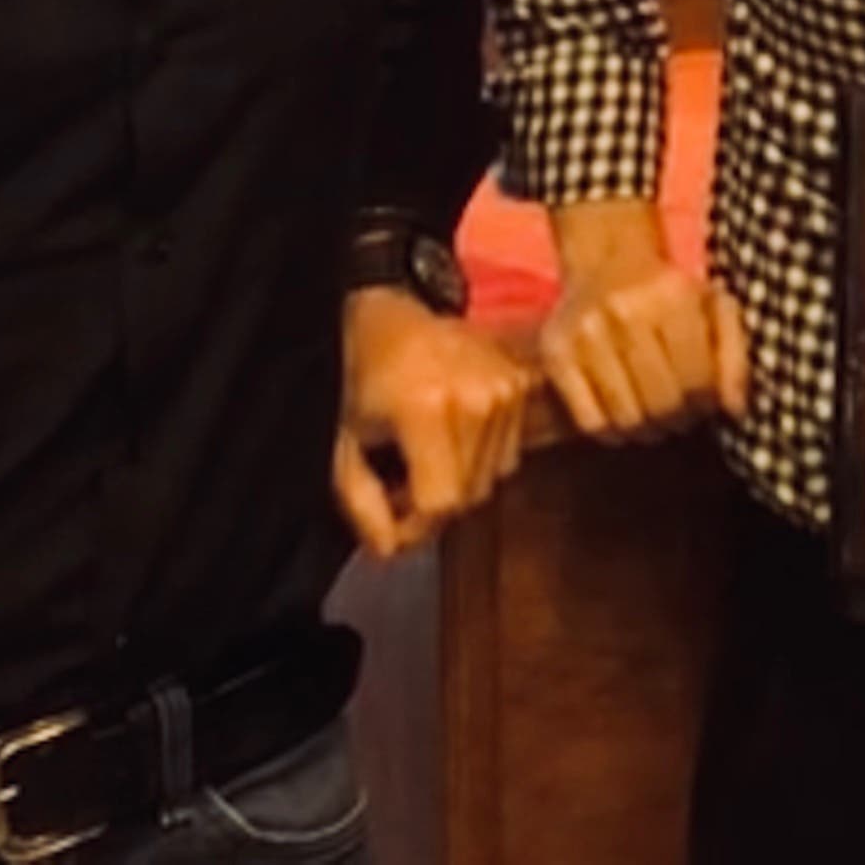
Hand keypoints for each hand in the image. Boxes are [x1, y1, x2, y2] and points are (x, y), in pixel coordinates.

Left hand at [331, 289, 533, 556]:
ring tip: (423, 456)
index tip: (388, 517)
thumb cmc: (359, 372)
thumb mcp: (343, 443)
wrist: (391, 310)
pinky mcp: (521, 381)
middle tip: (398, 484)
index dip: (410, 526)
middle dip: (432, 506)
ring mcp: (506, 387)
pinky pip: (509, 452)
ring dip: (459, 482)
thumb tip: (388, 554)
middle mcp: (477, 398)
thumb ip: (361, 505)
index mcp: (428, 409)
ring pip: (492, 478)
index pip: (440, 504)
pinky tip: (450, 435)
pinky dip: (481, 457)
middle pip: (469, 495)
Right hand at [543, 198, 748, 440]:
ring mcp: (584, 333)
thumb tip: (735, 410)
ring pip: (627, 418)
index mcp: (672, 296)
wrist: (609, 262)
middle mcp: (624, 311)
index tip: (703, 402)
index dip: (705, 403)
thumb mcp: (715, 308)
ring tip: (655, 418)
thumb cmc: (671, 294)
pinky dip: (611, 433)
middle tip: (679, 415)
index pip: (697, 380)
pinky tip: (623, 420)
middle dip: (678, 419)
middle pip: (662, 403)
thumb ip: (734, 356)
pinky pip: (589, 421)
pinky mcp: (555, 354)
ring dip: (647, 430)